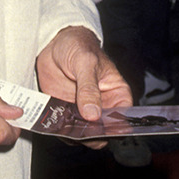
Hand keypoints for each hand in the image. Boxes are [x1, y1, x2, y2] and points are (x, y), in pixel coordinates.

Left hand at [36, 26, 131, 145]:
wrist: (54, 43)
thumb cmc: (77, 46)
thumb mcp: (85, 62)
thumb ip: (89, 88)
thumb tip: (93, 115)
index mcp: (117, 94)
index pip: (123, 119)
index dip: (116, 128)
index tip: (103, 130)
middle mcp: (103, 107)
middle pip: (104, 132)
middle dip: (93, 134)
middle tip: (82, 129)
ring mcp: (84, 112)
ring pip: (85, 134)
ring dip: (76, 134)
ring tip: (67, 125)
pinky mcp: (67, 113)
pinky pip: (66, 129)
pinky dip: (61, 129)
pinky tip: (56, 123)